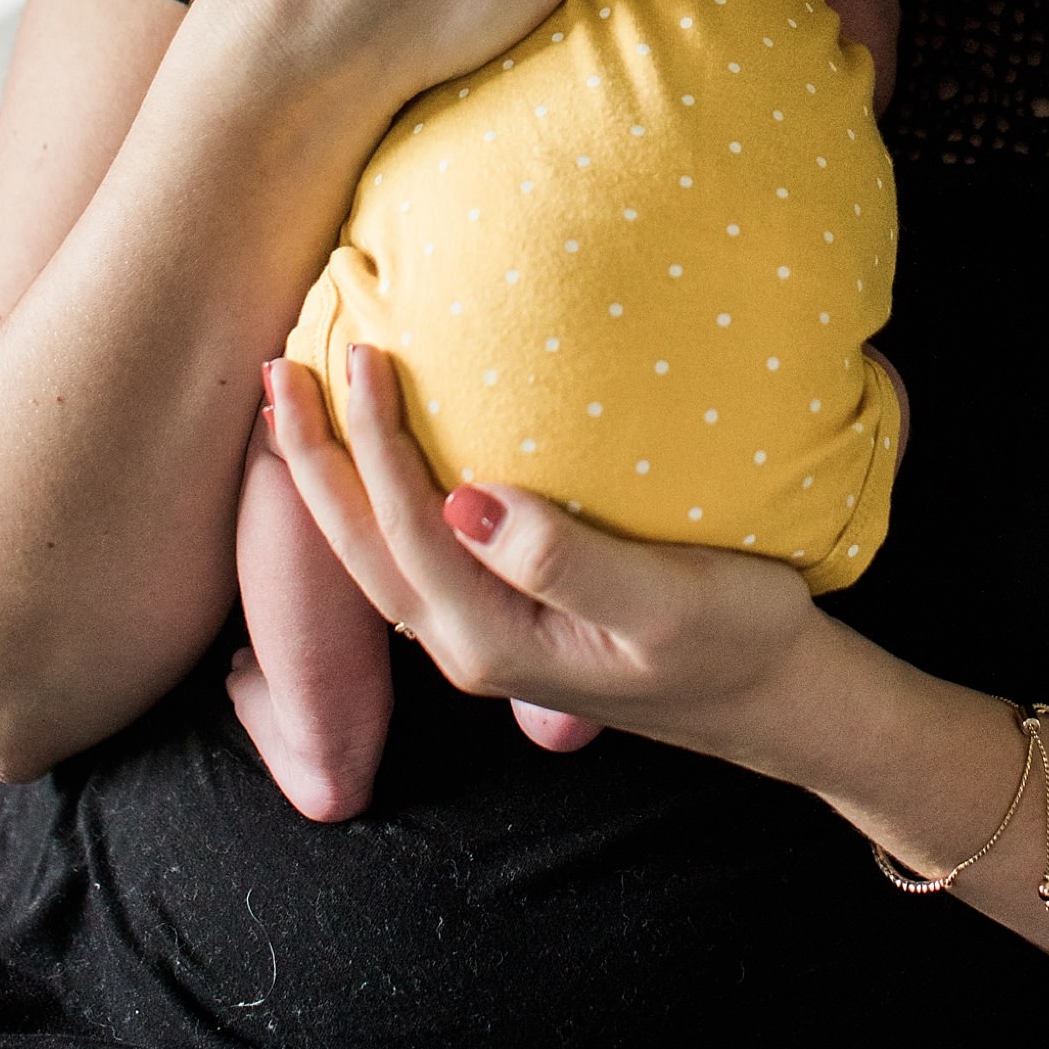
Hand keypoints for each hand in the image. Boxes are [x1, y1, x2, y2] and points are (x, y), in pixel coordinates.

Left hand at [269, 348, 819, 757]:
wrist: (771, 695)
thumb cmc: (733, 637)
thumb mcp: (663, 603)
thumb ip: (562, 559)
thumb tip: (465, 499)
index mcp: (494, 639)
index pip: (406, 527)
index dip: (372, 440)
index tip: (361, 352)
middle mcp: (467, 643)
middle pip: (359, 546)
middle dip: (310, 458)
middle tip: (278, 364)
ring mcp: (480, 633)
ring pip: (374, 552)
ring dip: (329, 477)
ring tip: (294, 402)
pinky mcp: (503, 613)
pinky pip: (409, 551)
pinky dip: (371, 497)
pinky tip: (373, 456)